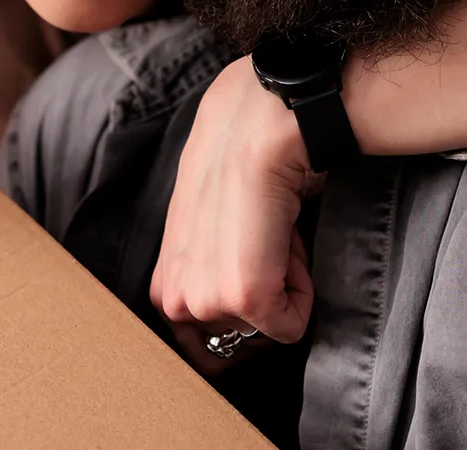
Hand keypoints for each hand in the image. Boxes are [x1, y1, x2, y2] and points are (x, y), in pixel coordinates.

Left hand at [151, 57, 314, 368]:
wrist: (258, 120)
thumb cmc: (238, 155)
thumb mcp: (204, 216)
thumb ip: (206, 259)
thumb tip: (239, 275)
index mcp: (162, 278)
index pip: (201, 346)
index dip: (243, 315)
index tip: (255, 265)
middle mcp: (172, 296)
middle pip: (239, 342)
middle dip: (266, 298)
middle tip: (264, 239)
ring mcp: (203, 299)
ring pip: (267, 329)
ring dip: (285, 284)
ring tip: (272, 228)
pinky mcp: (243, 297)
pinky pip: (291, 323)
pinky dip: (304, 284)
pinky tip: (285, 232)